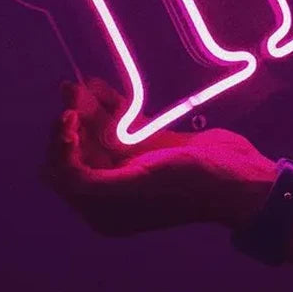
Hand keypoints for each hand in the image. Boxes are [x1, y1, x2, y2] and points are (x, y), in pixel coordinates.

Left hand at [41, 78, 277, 236]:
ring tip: (78, 83)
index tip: (67, 118)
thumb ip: (89, 182)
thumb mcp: (133, 187)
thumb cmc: (185, 186)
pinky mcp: (153, 144)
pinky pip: (125, 124)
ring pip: (102, 133)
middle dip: (73, 121)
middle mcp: (113, 187)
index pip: (66, 174)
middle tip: (69, 91)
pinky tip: (100, 86)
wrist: (236, 176)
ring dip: (89, 109)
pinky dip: (112, 106)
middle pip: (81, 150)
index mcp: (103, 208)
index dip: (61, 146)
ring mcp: (134, 164)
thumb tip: (56, 167)